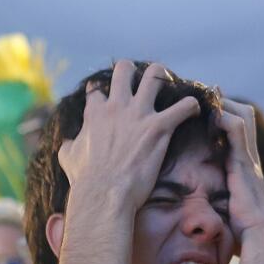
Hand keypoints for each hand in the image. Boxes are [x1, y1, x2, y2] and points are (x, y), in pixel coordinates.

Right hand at [59, 60, 198, 211]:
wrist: (104, 193)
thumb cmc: (85, 179)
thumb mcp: (68, 157)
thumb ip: (70, 144)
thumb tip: (68, 143)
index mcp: (95, 112)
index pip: (97, 89)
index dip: (103, 93)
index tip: (108, 98)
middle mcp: (116, 106)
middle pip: (124, 69)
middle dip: (134, 71)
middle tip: (142, 81)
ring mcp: (138, 114)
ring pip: (155, 76)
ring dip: (164, 77)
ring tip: (170, 83)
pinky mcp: (158, 127)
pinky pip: (183, 107)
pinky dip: (191, 106)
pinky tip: (194, 110)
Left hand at [216, 97, 263, 245]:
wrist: (260, 236)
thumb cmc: (246, 229)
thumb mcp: (230, 208)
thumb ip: (223, 199)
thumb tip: (203, 210)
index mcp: (245, 165)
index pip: (240, 129)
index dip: (226, 113)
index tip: (209, 103)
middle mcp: (249, 157)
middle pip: (245, 116)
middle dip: (226, 101)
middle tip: (207, 91)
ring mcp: (248, 158)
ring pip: (243, 116)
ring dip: (225, 103)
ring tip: (208, 93)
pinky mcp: (244, 163)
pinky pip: (237, 131)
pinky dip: (225, 117)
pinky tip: (212, 112)